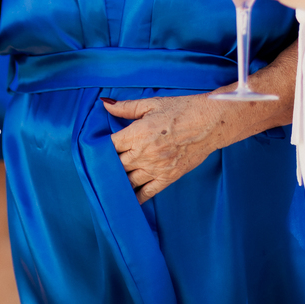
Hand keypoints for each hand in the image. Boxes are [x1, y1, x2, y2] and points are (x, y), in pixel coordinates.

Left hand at [104, 95, 223, 203]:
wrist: (210, 123)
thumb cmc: (182, 110)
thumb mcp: (152, 104)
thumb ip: (126, 107)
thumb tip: (105, 104)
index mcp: (138, 133)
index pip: (109, 146)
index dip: (100, 149)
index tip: (95, 150)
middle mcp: (144, 153)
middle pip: (116, 165)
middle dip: (107, 167)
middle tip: (98, 168)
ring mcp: (156, 168)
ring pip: (128, 181)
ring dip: (118, 182)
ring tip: (109, 184)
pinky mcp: (168, 177)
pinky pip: (147, 192)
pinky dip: (136, 197)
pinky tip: (127, 200)